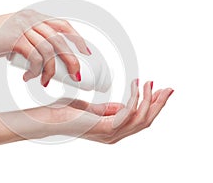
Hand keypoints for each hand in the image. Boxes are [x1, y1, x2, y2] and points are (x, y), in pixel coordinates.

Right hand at [0, 10, 90, 85]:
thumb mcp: (16, 33)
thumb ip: (30, 39)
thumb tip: (43, 57)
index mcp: (34, 16)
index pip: (62, 24)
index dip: (76, 38)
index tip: (85, 52)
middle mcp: (31, 19)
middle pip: (60, 39)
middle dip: (71, 59)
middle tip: (75, 74)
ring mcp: (23, 28)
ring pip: (49, 51)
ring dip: (51, 70)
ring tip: (46, 82)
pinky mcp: (16, 39)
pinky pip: (34, 57)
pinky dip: (35, 71)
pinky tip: (28, 78)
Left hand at [44, 80, 172, 142]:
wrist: (50, 118)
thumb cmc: (67, 112)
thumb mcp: (93, 109)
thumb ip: (109, 109)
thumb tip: (125, 104)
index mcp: (113, 131)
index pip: (140, 120)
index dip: (152, 105)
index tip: (158, 90)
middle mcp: (115, 135)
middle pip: (146, 121)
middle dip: (159, 104)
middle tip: (168, 88)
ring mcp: (111, 134)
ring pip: (142, 119)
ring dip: (150, 100)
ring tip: (151, 83)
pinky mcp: (106, 128)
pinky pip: (129, 113)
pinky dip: (136, 98)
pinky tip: (136, 85)